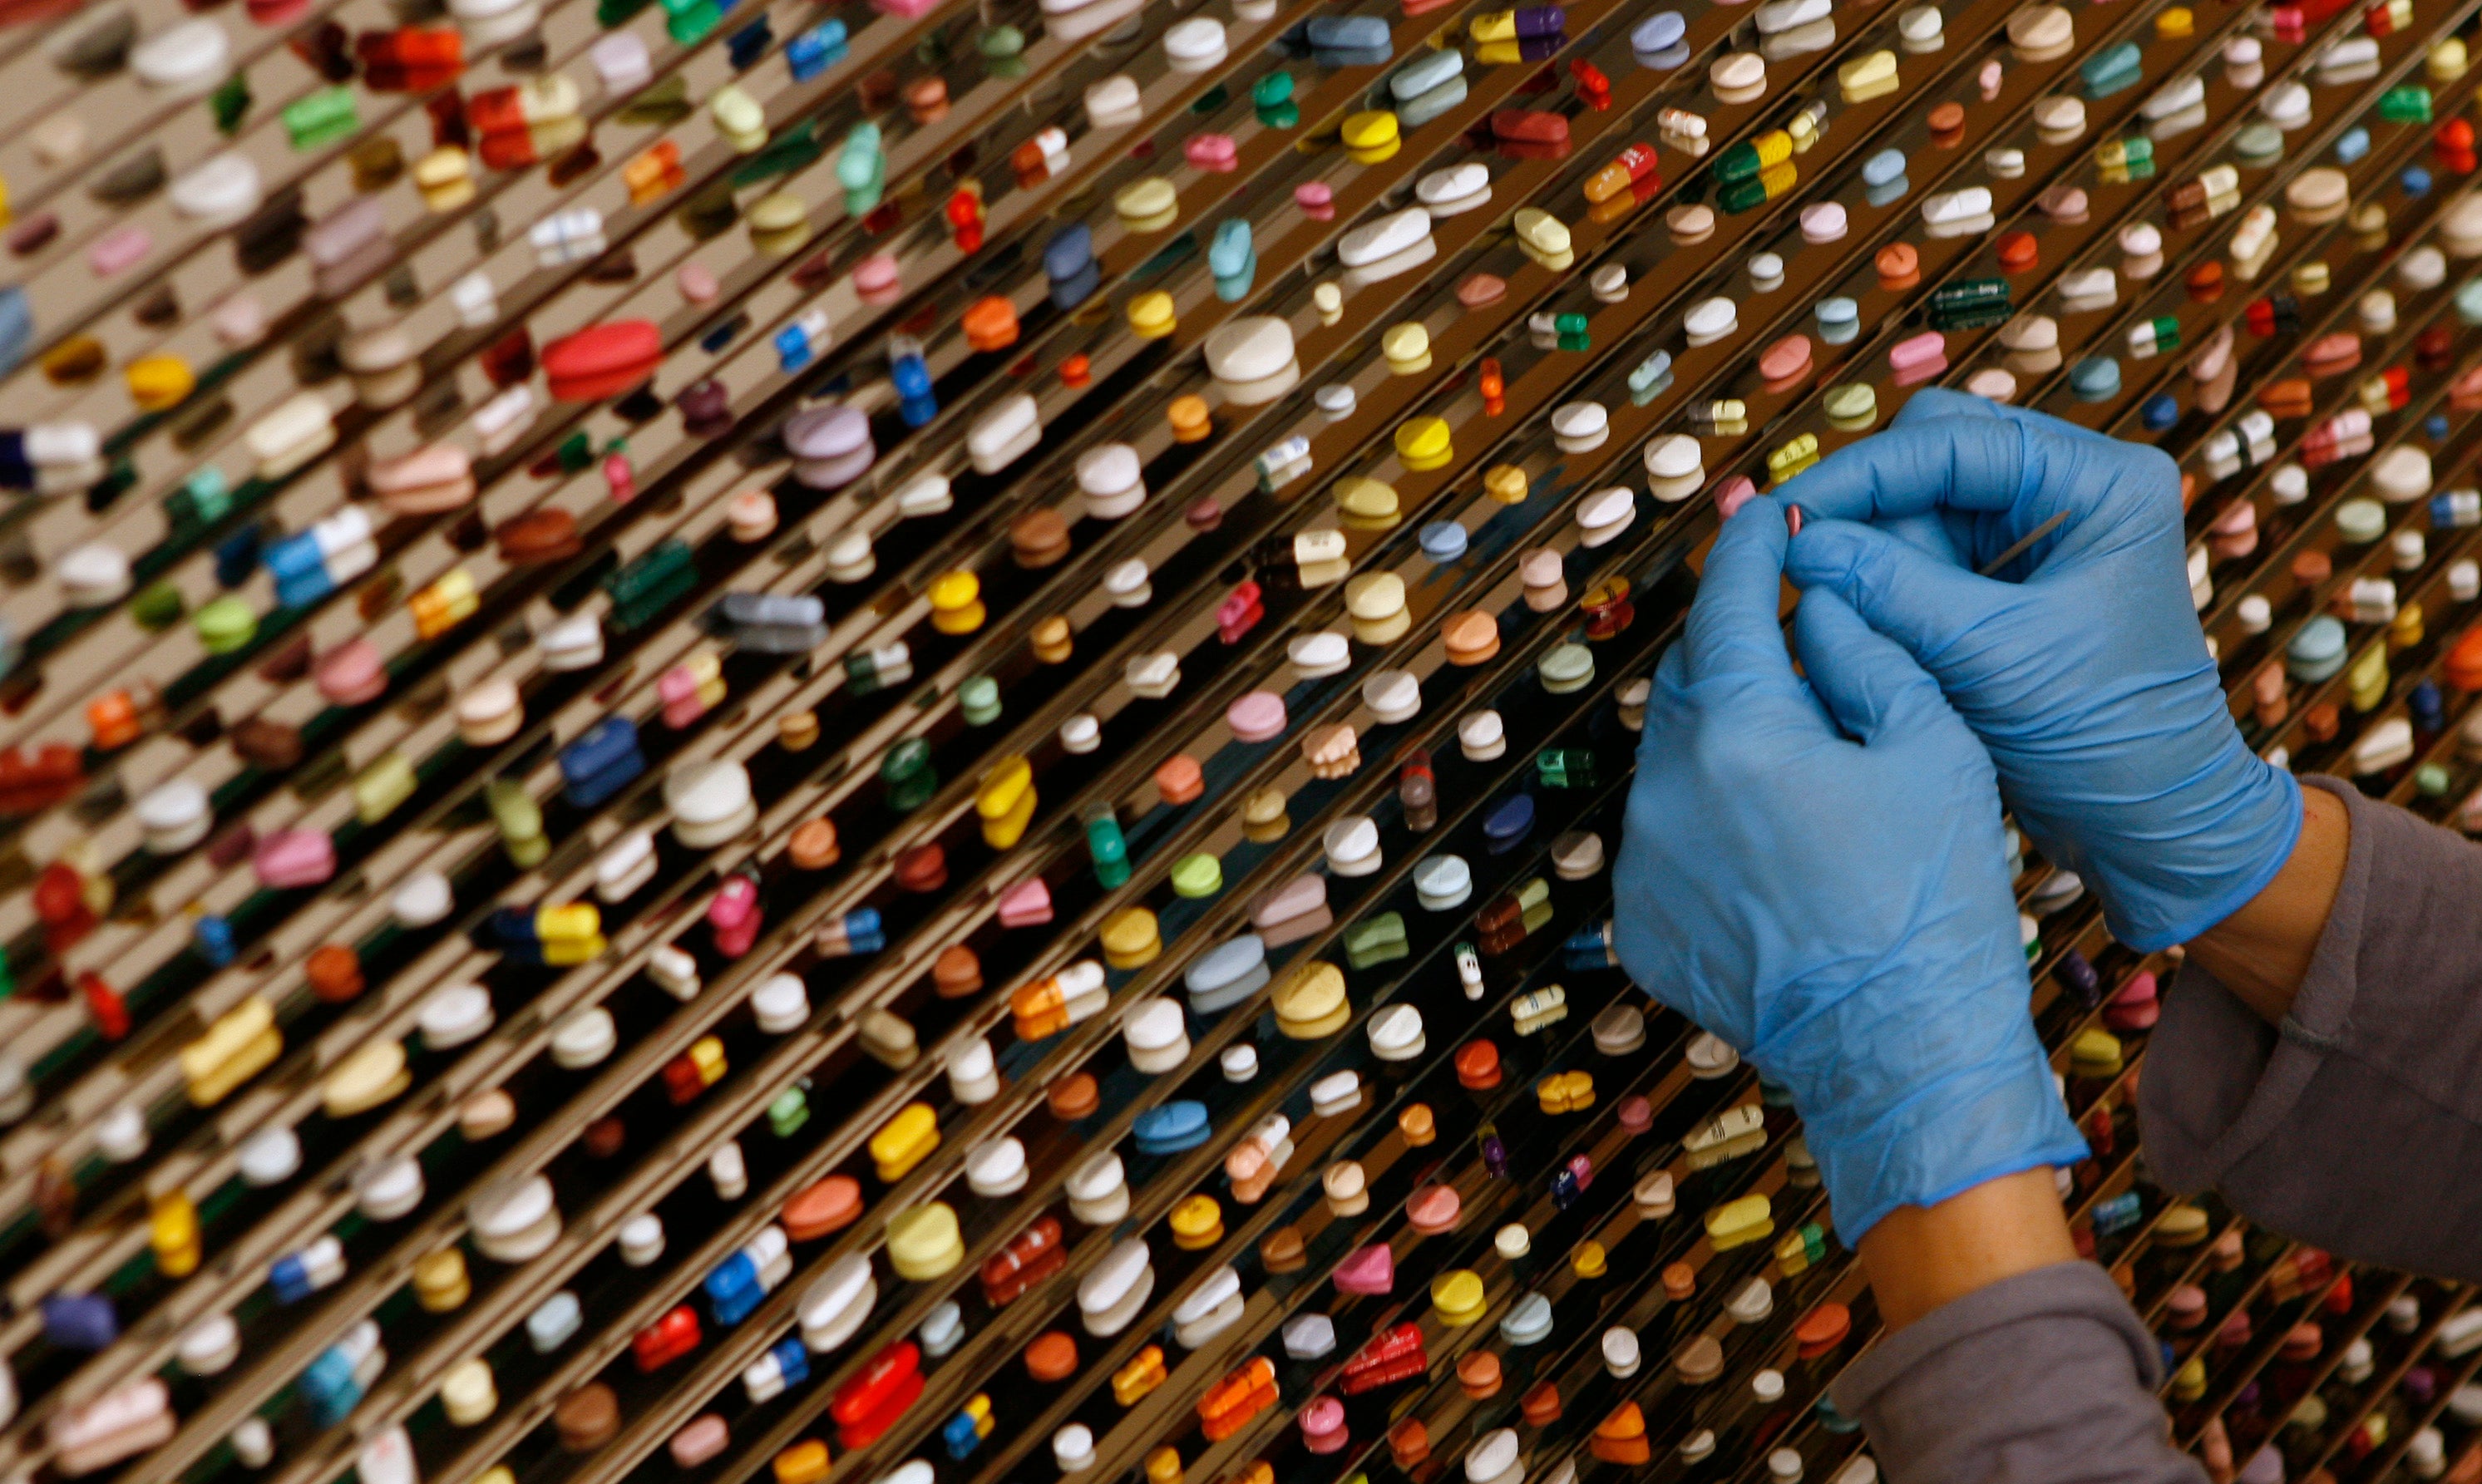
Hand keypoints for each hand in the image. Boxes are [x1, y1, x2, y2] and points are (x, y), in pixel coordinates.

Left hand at [1612, 498, 2084, 1241]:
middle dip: (1738, 647)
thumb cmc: (1935, 902)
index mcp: (1739, 736)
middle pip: (1692, 682)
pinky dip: (1709, 818)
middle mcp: (1666, 792)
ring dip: (1725, 737)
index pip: (1727, 607)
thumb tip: (1815, 603)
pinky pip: (1665, 838)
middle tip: (1788, 626)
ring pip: (1674, 760)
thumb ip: (1864, 655)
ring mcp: (1642, 863)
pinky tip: (1774, 837)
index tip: (1763, 514)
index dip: (1748, 550)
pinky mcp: (1639, 922)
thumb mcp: (1933, 748)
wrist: (1904, 1052)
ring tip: (1797, 747)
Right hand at [1778, 390, 2301, 950]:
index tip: (1791, 511)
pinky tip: (1872, 627)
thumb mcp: (1991, 658)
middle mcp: (2075, 492)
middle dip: (1873, 510)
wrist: (2150, 826)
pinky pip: (1924, 557)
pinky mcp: (2010, 583)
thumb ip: (1890, 589)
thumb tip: (1797, 541)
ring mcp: (2040, 536)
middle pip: (1934, 455)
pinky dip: (1888, 587)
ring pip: (1920, 507)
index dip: (1865, 473)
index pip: (1956, 439)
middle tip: (1815, 565)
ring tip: (1864, 620)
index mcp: (2103, 484)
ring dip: (1878, 556)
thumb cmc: (2105, 741)